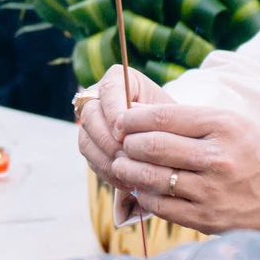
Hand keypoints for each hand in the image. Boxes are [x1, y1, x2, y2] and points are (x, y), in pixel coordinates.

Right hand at [76, 65, 169, 187]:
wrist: (172, 135)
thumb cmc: (174, 121)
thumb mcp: (169, 115)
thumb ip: (152, 118)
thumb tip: (129, 135)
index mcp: (119, 79)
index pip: (108, 90)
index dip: (113, 112)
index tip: (123, 132)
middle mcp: (99, 97)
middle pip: (90, 115)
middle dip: (106, 139)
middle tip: (125, 156)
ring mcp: (92, 122)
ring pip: (86, 140)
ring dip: (105, 159)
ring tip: (127, 172)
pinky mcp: (91, 145)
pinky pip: (90, 158)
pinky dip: (106, 171)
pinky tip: (125, 180)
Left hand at [109, 103, 259, 240]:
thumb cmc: (256, 156)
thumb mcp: (233, 125)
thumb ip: (190, 119)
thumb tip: (138, 116)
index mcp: (224, 127)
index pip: (163, 118)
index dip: (133, 119)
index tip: (121, 121)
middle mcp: (217, 158)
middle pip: (151, 146)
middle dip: (128, 144)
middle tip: (121, 144)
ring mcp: (211, 191)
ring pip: (150, 178)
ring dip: (127, 170)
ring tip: (122, 166)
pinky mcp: (206, 219)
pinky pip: (160, 206)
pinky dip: (143, 195)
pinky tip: (140, 188)